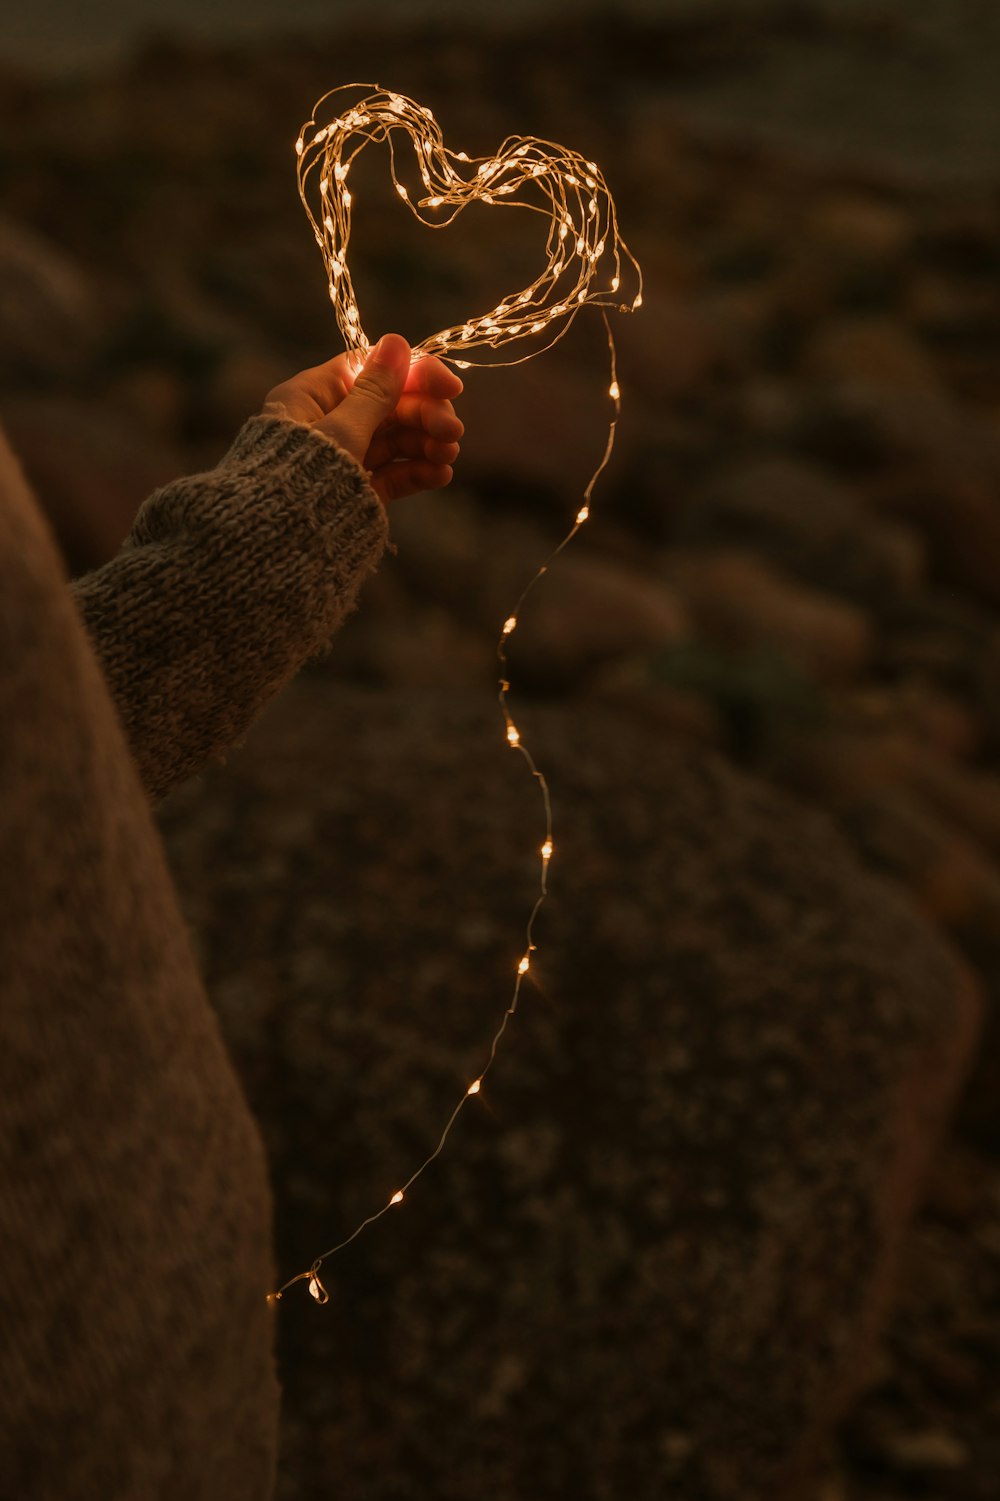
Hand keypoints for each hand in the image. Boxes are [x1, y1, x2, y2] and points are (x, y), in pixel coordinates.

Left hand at [261, 334, 463, 503]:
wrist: (278, 546)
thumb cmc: (300, 479)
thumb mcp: (341, 431)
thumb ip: (374, 392)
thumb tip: (397, 343)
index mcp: (313, 396)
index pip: (371, 371)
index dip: (415, 375)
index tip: (450, 386)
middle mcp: (329, 422)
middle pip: (390, 406)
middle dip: (426, 416)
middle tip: (453, 431)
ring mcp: (345, 457)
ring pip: (396, 440)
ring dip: (428, 442)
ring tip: (449, 454)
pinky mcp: (357, 491)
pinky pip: (394, 474)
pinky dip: (418, 471)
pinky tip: (441, 474)